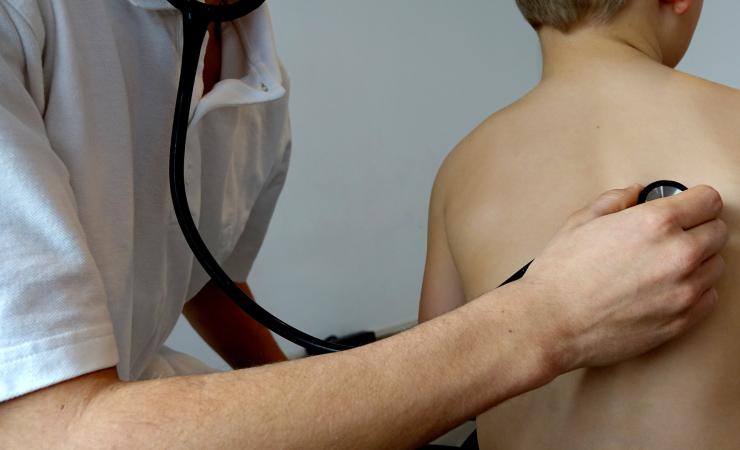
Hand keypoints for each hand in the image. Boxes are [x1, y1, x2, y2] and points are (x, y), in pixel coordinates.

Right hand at [520, 184, 727, 371]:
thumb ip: (614, 201)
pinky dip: (695, 290)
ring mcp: (683, 291)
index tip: (688, 206)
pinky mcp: (681, 321)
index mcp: (654, 223)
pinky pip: (709, 298)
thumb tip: (633, 194)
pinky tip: (667, 288)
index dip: (696, 201)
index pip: (709, 201)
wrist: (549, 323)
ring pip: (715, 266)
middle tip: (672, 235)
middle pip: (717, 232)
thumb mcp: (579, 222)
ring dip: (697, 261)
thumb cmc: (559, 276)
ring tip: (664, 265)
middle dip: (698, 228)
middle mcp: (677, 255)